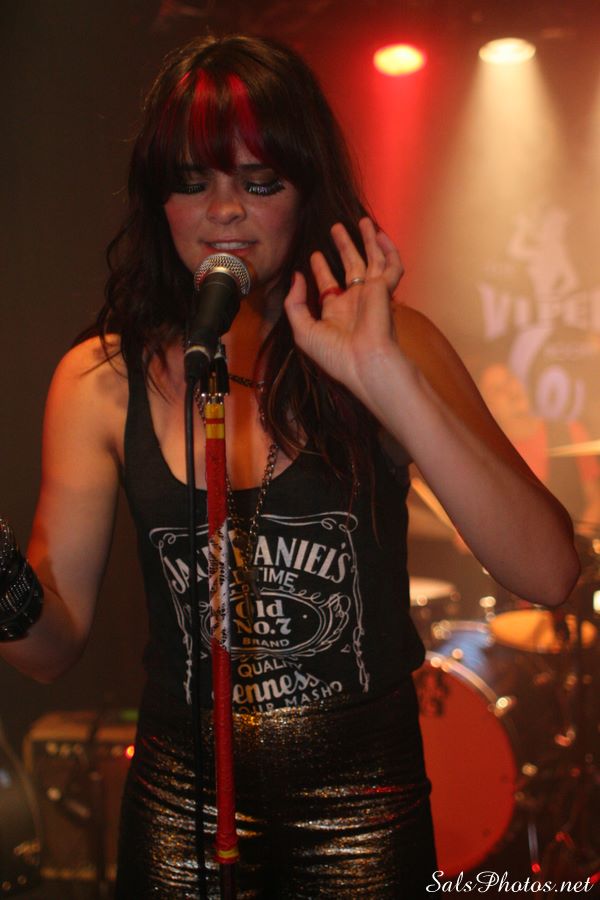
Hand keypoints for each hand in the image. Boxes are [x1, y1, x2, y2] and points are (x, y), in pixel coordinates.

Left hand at [284, 218, 404, 400]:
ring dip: (367, 241)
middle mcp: (355, 301)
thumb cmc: (334, 354)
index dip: (321, 269)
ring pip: (372, 260)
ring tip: (361, 221)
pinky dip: (389, 249)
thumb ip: (294, 302)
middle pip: (351, 267)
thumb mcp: (303, 329)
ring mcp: (372, 294)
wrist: (364, 363)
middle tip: (336, 229)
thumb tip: (296, 276)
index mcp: (337, 312)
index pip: (329, 284)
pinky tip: (381, 234)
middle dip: (344, 247)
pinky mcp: (385, 290)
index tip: (315, 255)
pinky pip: (392, 265)